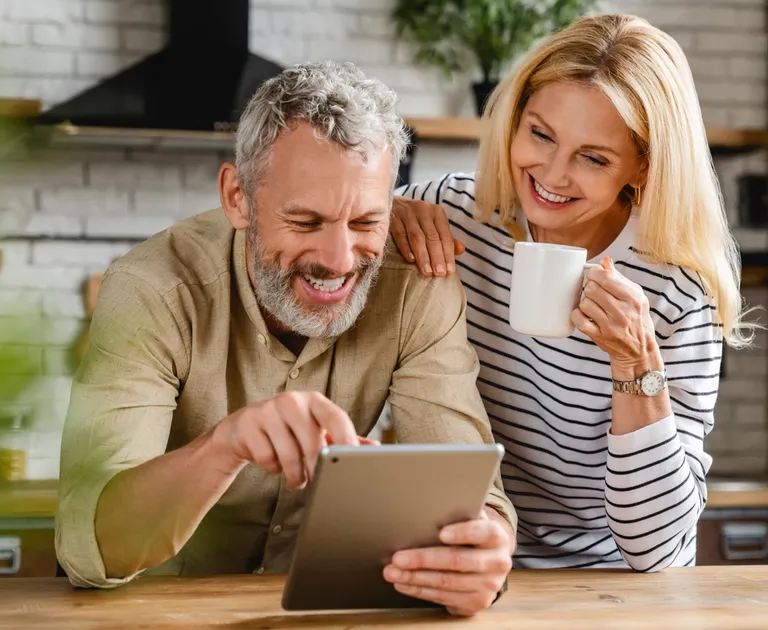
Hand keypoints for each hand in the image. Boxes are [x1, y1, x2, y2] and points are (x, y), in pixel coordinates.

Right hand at [213, 391, 377, 488]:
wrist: (245, 428)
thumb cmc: (289, 430)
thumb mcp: (316, 429)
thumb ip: (342, 438)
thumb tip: (375, 447)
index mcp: (314, 401)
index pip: (336, 417)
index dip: (347, 439)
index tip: (354, 461)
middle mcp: (292, 400)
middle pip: (312, 441)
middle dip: (317, 468)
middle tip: (317, 482)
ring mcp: (268, 409)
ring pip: (288, 454)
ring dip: (295, 475)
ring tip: (298, 479)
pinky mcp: (248, 424)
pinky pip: (267, 458)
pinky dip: (273, 469)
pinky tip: (274, 464)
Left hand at [382, 510, 511, 616]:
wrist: (490, 562)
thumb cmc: (473, 536)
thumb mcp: (471, 521)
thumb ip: (458, 515)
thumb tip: (426, 509)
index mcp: (497, 537)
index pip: (483, 532)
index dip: (463, 533)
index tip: (441, 533)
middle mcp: (497, 562)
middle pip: (457, 560)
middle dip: (423, 559)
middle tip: (398, 557)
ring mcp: (488, 586)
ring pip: (446, 582)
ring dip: (415, 577)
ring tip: (393, 571)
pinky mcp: (476, 602)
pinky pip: (443, 597)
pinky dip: (419, 590)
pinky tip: (404, 583)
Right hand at [391, 197, 464, 276]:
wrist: (390, 203)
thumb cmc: (416, 219)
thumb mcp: (433, 225)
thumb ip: (446, 238)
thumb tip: (461, 250)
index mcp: (437, 213)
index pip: (445, 236)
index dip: (448, 254)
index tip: (449, 272)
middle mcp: (423, 210)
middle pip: (432, 237)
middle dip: (437, 257)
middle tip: (439, 274)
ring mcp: (407, 213)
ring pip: (417, 237)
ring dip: (423, 256)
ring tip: (426, 272)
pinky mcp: (392, 218)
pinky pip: (400, 234)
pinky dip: (406, 248)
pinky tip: (411, 260)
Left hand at [571, 256, 658, 370]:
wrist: (639, 350)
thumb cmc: (637, 319)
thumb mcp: (636, 297)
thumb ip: (619, 278)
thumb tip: (605, 260)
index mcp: (633, 299)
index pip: (606, 278)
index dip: (594, 273)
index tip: (593, 275)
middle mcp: (623, 312)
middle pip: (592, 289)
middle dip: (590, 287)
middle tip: (594, 292)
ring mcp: (610, 326)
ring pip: (584, 303)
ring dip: (585, 302)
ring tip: (593, 305)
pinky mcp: (599, 337)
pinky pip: (579, 320)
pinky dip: (577, 315)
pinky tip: (584, 315)